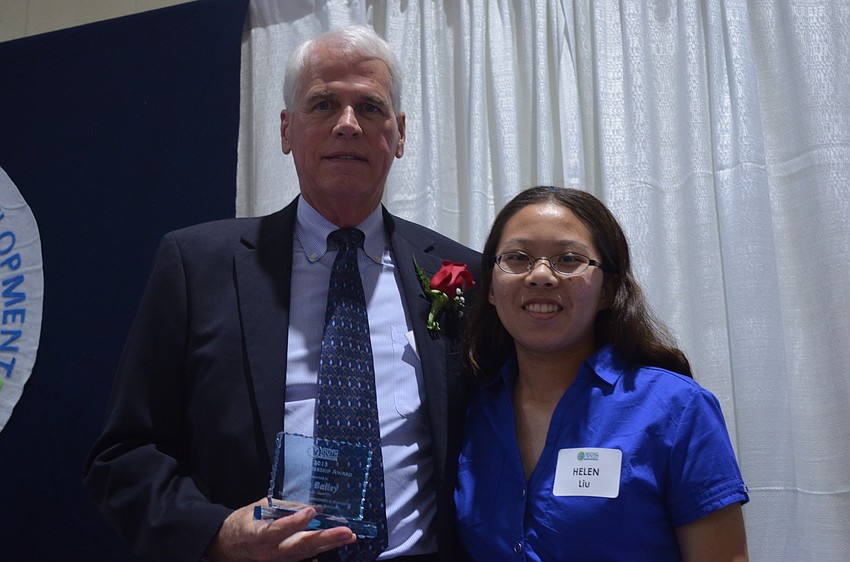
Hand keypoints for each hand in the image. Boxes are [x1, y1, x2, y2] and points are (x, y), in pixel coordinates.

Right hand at [206, 498, 356, 561]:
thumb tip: (306, 504)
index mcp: (258, 535)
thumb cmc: (243, 523)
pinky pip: (304, 558)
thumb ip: (282, 507)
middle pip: (300, 545)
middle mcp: (270, 552)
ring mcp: (278, 560)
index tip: (311, 511)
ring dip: (329, 544)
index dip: (295, 522)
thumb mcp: (259, 508)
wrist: (228, 547)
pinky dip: (320, 551)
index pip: (278, 530)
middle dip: (326, 538)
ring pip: (307, 553)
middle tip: (346, 531)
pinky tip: (335, 545)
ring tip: (348, 536)